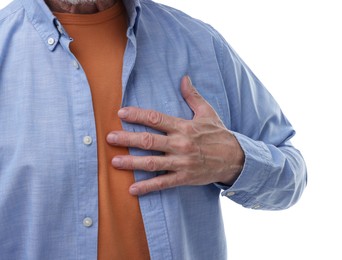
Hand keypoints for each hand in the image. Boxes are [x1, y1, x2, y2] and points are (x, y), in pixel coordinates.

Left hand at [107, 76, 244, 195]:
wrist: (235, 158)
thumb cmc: (218, 134)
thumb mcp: (207, 112)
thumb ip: (192, 96)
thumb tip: (184, 77)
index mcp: (184, 126)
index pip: (156, 119)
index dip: (137, 115)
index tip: (121, 113)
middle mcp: (180, 144)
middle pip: (149, 141)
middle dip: (127, 139)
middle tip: (109, 138)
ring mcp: (181, 162)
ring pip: (152, 162)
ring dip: (132, 163)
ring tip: (114, 162)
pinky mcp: (184, 178)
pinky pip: (163, 183)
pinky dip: (147, 187)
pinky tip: (132, 189)